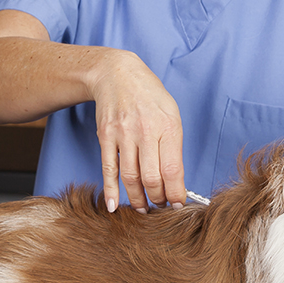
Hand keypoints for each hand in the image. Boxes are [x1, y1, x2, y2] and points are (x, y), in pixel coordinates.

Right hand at [90, 51, 186, 212]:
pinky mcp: (106, 136)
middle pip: (152, 178)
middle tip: (160, 206)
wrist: (117, 74)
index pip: (173, 170)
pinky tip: (114, 205)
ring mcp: (123, 134)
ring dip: (138, 199)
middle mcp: (145, 130)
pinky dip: (111, 190)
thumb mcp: (171, 115)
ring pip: (131, 177)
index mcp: (168, 126)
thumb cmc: (149, 96)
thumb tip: (176, 181)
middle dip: (158, 199)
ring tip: (143, 208)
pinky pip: (108, 168)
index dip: (176, 193)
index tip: (178, 204)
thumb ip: (174, 146)